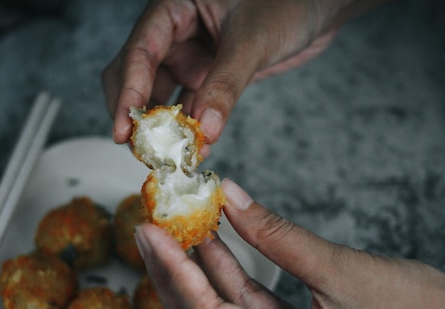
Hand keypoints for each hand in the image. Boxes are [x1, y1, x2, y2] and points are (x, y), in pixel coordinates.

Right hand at [102, 0, 347, 144]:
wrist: (321, 7)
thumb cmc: (289, 2)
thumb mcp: (253, 40)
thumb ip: (225, 84)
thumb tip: (203, 131)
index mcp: (175, 7)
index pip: (139, 51)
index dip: (128, 92)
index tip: (124, 129)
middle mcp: (176, 32)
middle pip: (137, 76)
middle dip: (137, 113)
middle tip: (141, 149)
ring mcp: (191, 55)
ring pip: (161, 96)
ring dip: (162, 126)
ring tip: (166, 157)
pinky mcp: (208, 76)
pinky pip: (189, 106)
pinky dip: (188, 129)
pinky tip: (193, 150)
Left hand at [134, 179, 444, 308]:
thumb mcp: (343, 270)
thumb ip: (277, 235)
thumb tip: (228, 199)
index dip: (177, 274)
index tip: (152, 233)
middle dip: (175, 279)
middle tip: (150, 231)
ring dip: (204, 275)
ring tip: (179, 230)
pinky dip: (236, 280)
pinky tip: (220, 245)